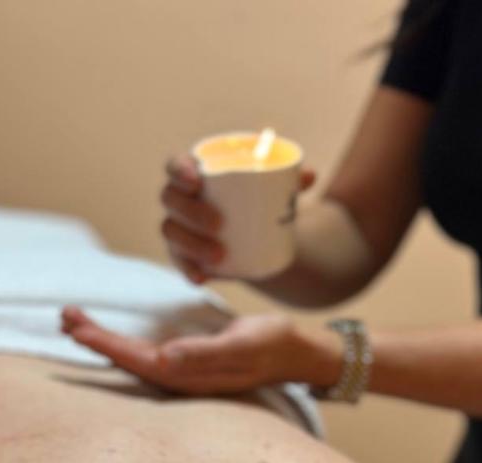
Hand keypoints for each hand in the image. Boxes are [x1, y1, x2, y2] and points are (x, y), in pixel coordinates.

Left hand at [61, 306, 342, 395]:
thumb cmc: (271, 344)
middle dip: (94, 337)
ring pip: (131, 354)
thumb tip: (164, 359)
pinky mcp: (185, 360)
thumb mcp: (243, 345)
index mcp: (189, 374)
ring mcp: (181, 369)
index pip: (136, 360)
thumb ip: (205, 354)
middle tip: (64, 315)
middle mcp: (179, 375)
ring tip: (74, 320)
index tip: (77, 327)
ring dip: (102, 338)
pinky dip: (121, 338)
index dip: (105, 344)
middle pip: (126, 358)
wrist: (294, 350)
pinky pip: (143, 349)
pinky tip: (109, 332)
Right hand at [161, 154, 316, 283]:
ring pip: (171, 231)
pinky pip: (179, 262)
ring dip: (191, 243)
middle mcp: (178, 199)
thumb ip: (291, 180)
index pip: (175, 165)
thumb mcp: (273, 189)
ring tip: (219, 254)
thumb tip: (310, 175)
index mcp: (193, 173)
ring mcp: (178, 227)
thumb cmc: (257, 200)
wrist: (254, 234)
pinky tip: (201, 278)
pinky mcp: (182, 253)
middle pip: (171, 199)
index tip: (198, 181)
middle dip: (191, 212)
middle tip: (220, 224)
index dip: (179, 171)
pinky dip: (188, 270)